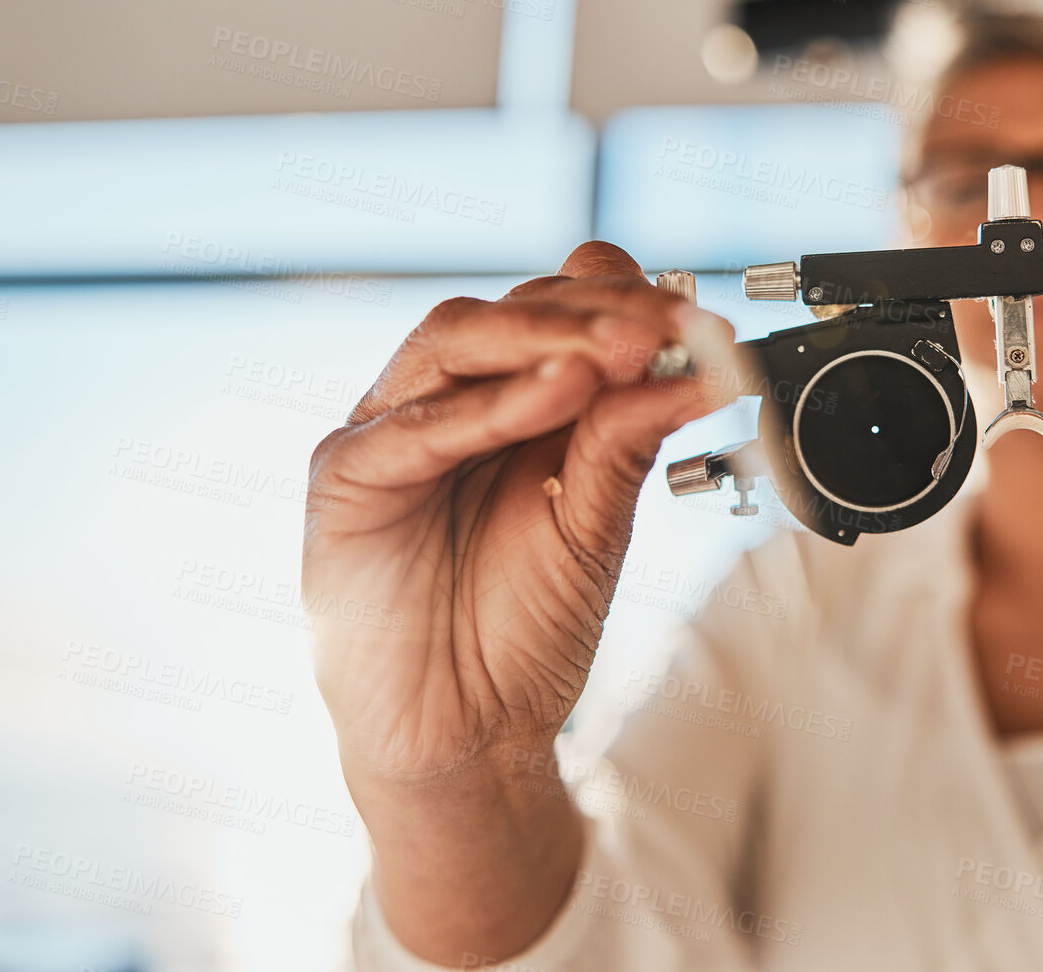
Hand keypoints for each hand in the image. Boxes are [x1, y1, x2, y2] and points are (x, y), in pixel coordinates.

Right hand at [302, 241, 734, 961]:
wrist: (466, 741)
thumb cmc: (520, 635)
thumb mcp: (594, 524)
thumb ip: (625, 441)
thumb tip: (692, 367)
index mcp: (502, 405)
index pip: (555, 314)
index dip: (623, 300)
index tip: (695, 317)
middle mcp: (442, 405)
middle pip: (507, 315)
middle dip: (595, 312)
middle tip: (668, 326)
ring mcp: (388, 434)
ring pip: (455, 344)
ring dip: (547, 339)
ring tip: (625, 348)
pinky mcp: (347, 482)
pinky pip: (416, 429)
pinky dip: (493, 407)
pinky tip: (562, 393)